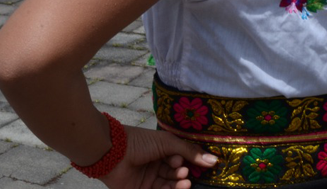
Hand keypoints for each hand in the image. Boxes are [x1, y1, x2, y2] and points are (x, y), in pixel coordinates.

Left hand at [99, 126, 216, 188]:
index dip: (186, 162)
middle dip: (182, 174)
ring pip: (169, 185)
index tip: (191, 163)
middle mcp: (154, 164)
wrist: (112, 152)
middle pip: (174, 174)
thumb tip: (213, 160)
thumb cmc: (139, 142)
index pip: (178, 159)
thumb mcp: (167, 142)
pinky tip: (178, 188)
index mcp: (159, 150)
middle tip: (184, 172)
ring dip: (178, 184)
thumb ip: (189, 152)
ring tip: (184, 181)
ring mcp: (147, 179)